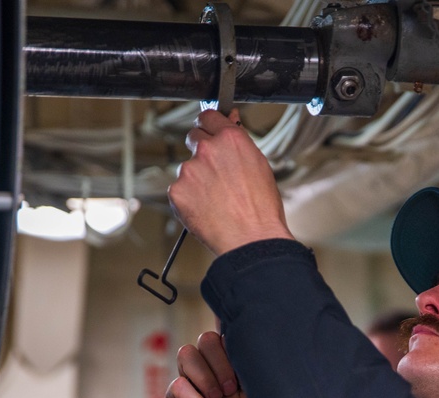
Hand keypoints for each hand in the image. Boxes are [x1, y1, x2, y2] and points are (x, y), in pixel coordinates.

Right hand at [165, 331, 263, 397]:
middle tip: (231, 389)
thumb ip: (251, 362)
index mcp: (233, 362)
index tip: (236, 344)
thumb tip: (247, 331)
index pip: (226, 333)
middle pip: (206, 339)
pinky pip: (178, 384)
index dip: (228, 331)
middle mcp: (211, 367)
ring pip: (187, 353)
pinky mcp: (174, 396)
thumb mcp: (258, 392)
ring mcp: (191, 380)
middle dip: (220, 362)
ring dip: (206, 378)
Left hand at [168, 109, 294, 254]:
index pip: (208, 116)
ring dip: (197, 179)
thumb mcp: (259, 166)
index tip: (208, 131)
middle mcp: (207, 150)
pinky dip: (189, 198)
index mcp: (230, 139)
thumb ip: (239, 143)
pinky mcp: (177, 191)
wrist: (250, 239)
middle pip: (193, 138)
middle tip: (215, 173)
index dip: (209, 125)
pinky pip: (180, 189)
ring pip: (188, 168)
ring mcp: (189, 170)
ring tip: (217, 199)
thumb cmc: (261, 209)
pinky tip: (206, 209)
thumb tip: (230, 124)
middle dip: (201, 150)